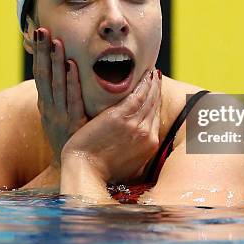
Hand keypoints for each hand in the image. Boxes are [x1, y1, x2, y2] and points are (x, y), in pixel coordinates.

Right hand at [32, 27, 86, 167]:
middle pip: (43, 74)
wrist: (73, 168)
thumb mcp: (59, 115)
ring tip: (55, 41)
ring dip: (55, 60)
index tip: (38, 31)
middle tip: (42, 29)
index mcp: (46, 103)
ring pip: (56, 82)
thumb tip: (63, 73)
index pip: (40, 72)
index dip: (38, 52)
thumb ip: (61, 95)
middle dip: (42, 51)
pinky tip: (72, 65)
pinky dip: (71, 80)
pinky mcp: (74, 122)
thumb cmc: (69, 138)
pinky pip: (72, 98)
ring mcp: (60, 114)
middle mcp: (49, 107)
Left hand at [60, 68, 161, 183]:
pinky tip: (144, 73)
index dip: (156, 102)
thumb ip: (138, 154)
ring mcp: (135, 125)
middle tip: (155, 75)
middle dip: (156, 89)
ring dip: (151, 83)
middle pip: (155, 105)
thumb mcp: (127, 165)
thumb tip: (141, 149)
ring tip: (150, 72)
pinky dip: (143, 83)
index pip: (156, 117)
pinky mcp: (121, 116)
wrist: (86, 172)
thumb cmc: (100, 171)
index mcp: (150, 145)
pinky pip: (137, 94)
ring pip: (149, 98)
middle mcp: (147, 134)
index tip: (155, 90)